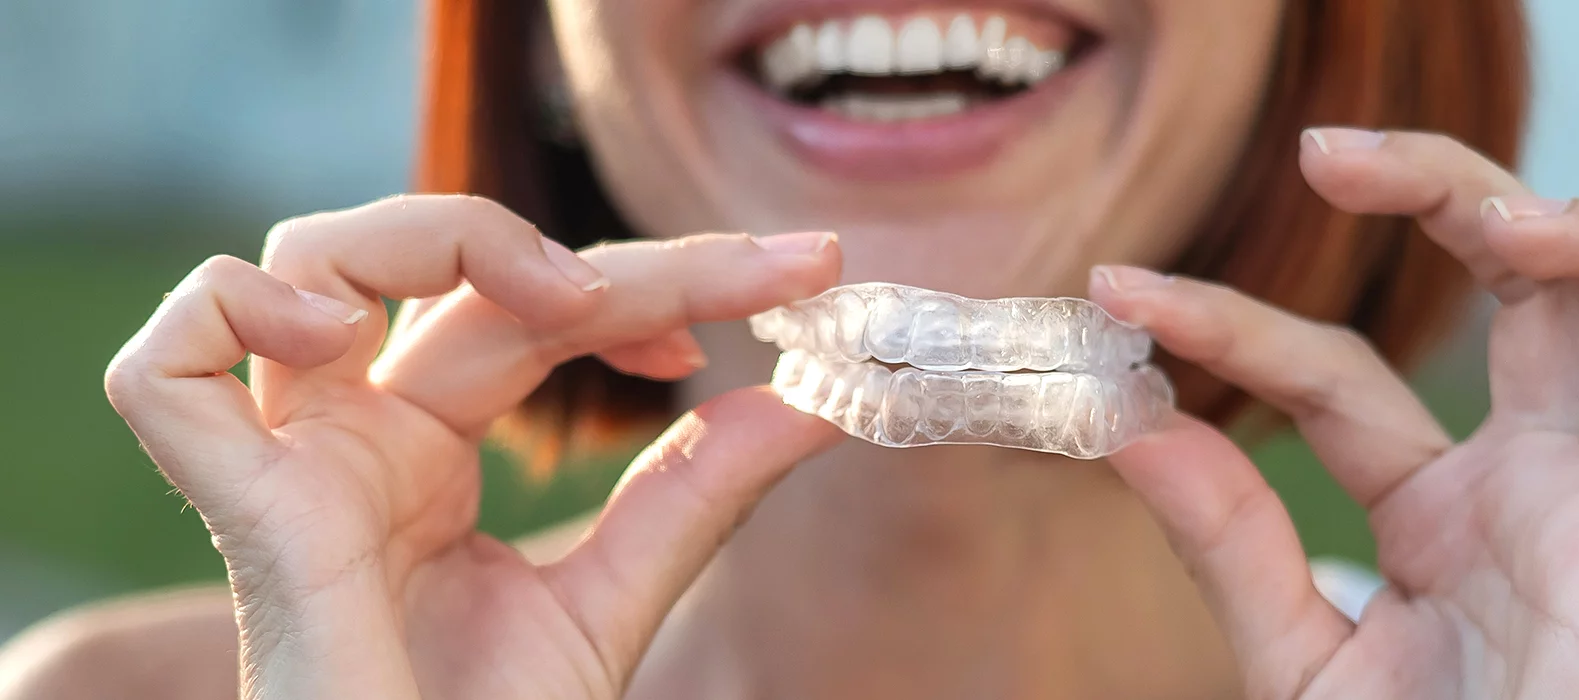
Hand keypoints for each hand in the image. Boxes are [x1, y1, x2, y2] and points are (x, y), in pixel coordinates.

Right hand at [103, 195, 844, 698]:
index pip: (539, 314)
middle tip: (758, 276)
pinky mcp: (246, 513)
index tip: (791, 280)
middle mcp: (358, 439)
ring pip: (312, 261)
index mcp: (429, 456)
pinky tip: (346, 330)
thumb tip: (812, 404)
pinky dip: (235, 309)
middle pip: (465, 277)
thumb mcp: (613, 603)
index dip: (662, 282)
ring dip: (440, 237)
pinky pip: (170, 370)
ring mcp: (296, 465)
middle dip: (626, 262)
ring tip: (573, 302)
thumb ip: (696, 496)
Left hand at [1089, 129, 1578, 698]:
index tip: (1125, 292)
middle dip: (1450, 191)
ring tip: (1509, 224)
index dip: (1234, 324)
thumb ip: (1227, 543)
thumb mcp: (1291, 654)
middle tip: (1334, 155)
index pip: (1338, 372)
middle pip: (1534, 288)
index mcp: (1439, 501)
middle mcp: (1540, 484)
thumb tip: (1129, 422)